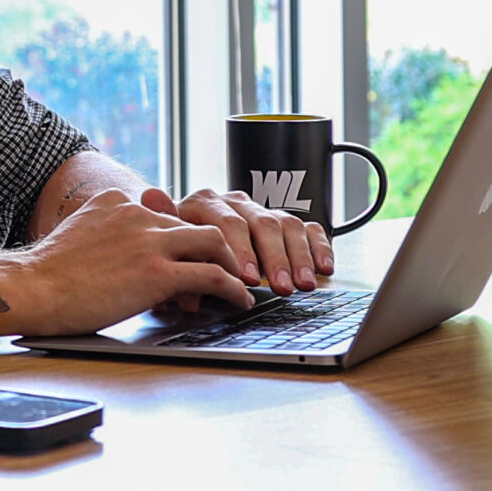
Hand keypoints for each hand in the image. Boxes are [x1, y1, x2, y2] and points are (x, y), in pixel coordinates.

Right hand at [0, 188, 257, 336]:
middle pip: (197, 222)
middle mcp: (138, 212)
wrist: (31, 288)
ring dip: (235, 264)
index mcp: (117, 202)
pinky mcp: (158, 271)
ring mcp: (150, 240)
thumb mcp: (79, 236)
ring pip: (214, 242)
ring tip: (245, 282)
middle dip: (220, 246)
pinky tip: (240, 300)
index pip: (167, 215)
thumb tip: (121, 258)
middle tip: (235, 266)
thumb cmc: (46, 275)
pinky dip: (233, 288)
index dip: (186, 239)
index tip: (197, 256)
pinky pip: (212, 275)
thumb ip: (106, 235)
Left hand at [143, 186, 332, 300]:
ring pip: (287, 225)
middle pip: (262, 223)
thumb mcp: (167, 253)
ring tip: (304, 285)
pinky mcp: (282, 223)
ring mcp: (260, 211)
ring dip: (298, 257)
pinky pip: (307, 229)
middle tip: (281, 287)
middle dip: (274, 258)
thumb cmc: (176, 248)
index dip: (240, 252)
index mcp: (203, 203)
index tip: (248, 279)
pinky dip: (319, 247)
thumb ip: (176, 265)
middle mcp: (235, 203)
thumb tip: (184, 287)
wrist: (181, 234)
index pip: (228, 223)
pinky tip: (324, 267)